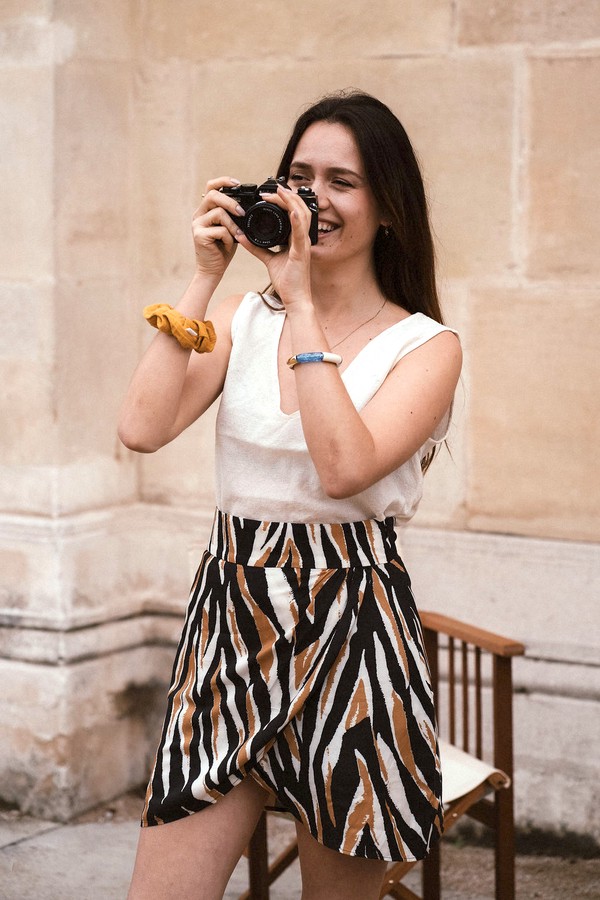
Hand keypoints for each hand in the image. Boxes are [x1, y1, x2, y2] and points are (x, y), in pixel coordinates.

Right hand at [191, 177, 244, 279]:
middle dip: (231, 202)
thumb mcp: (230, 228)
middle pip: (213, 195)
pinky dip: (229, 238)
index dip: (223, 181)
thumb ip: (233, 215)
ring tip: (238, 235)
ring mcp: (197, 224)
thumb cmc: (223, 249)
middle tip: (242, 213)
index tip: (237, 183)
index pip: (211, 187)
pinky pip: (220, 230)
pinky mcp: (199, 236)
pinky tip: (229, 246)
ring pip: (218, 213)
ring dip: (233, 225)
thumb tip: (246, 204)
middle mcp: (199, 214)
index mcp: (206, 210)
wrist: (213, 270)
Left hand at [237, 185, 313, 307]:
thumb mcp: (269, 260)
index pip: (294, 212)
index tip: (270, 193)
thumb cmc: (287, 281)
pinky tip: (292, 211)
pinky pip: (300, 234)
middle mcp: (303, 239)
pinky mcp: (301, 253)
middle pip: (300, 208)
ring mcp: (304, 245)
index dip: (285, 200)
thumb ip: (257, 247)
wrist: (294, 299)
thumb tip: (242, 236)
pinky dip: (297, 221)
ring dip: (291, 201)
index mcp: (296, 238)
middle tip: (273, 187)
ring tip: (280, 191)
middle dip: (287, 195)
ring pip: (302, 215)